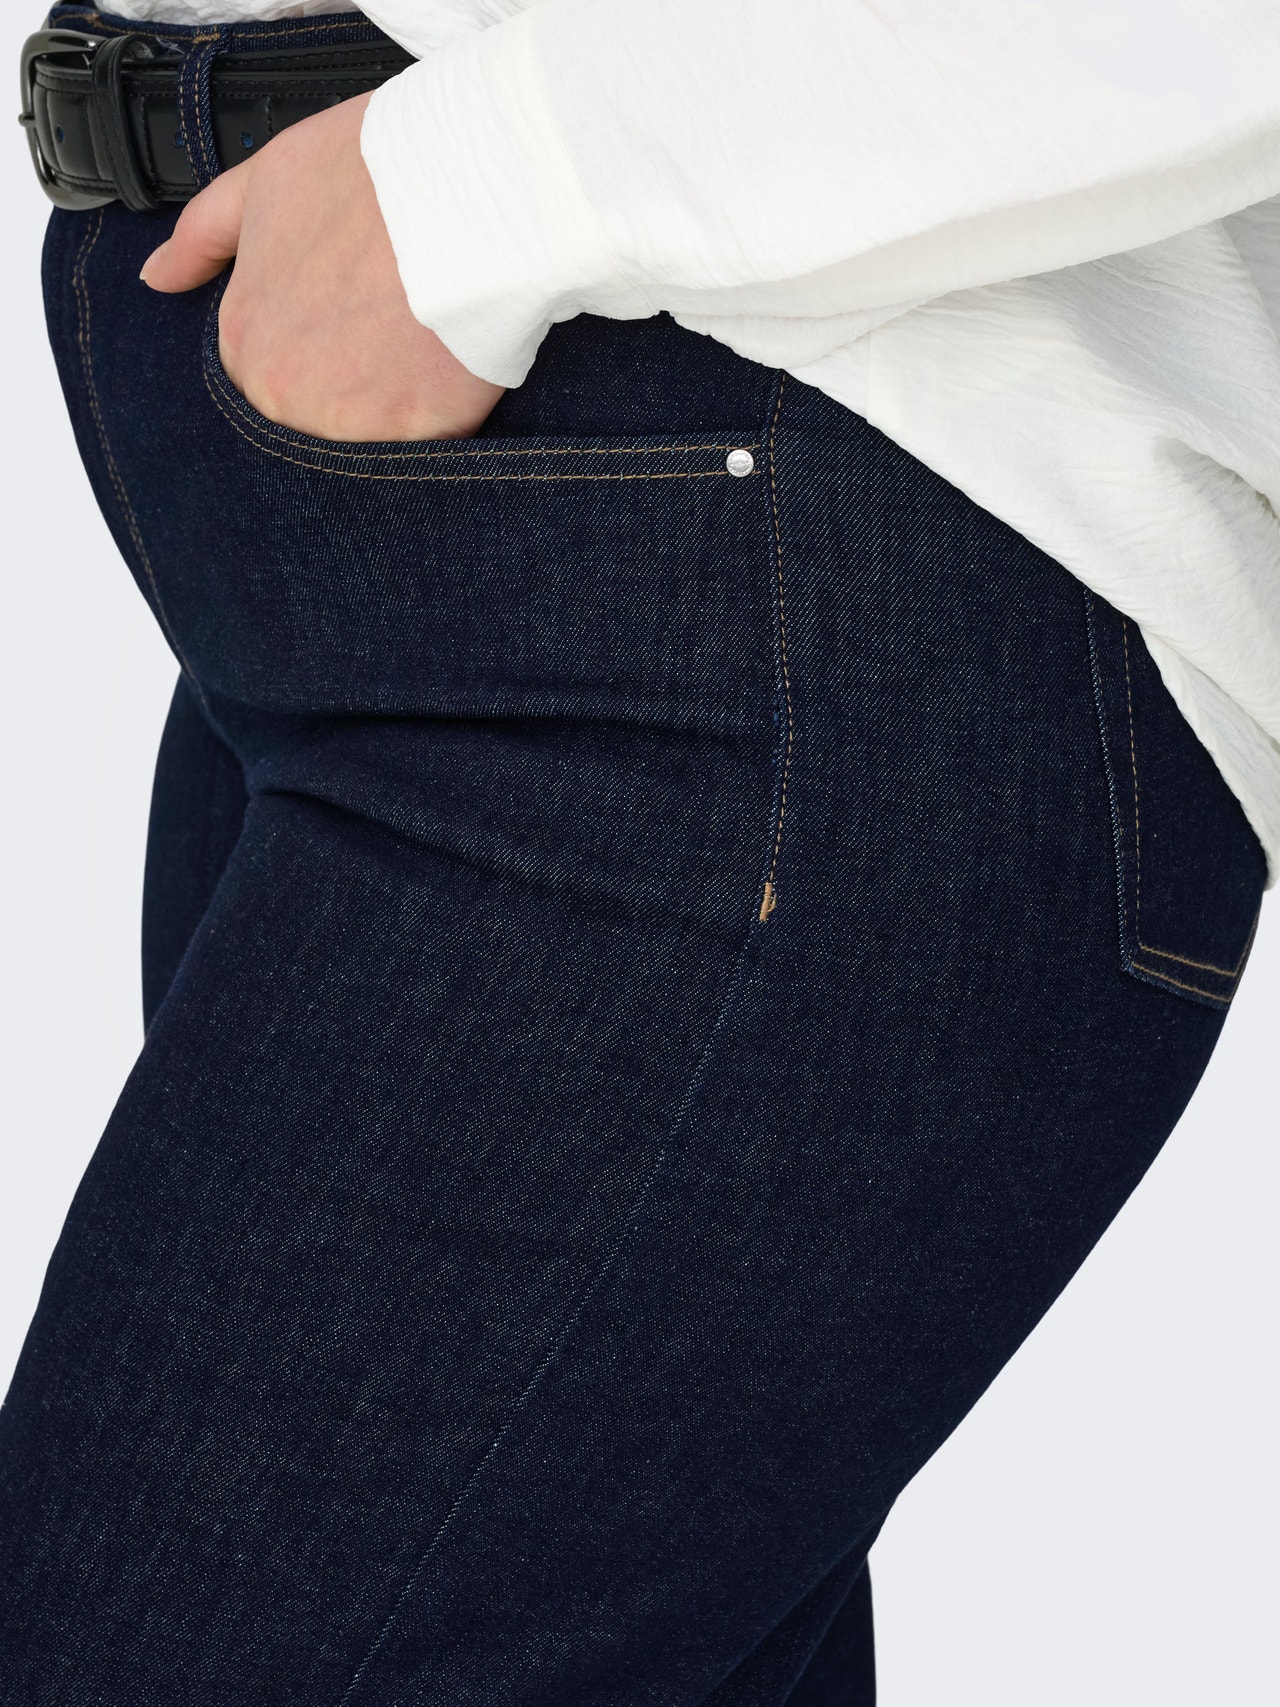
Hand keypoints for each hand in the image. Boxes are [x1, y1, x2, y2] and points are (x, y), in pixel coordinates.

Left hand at [140, 93, 503, 441]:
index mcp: (245, 342)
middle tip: (393, 325)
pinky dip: (443, 417)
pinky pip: (427, 447)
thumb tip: (159, 278)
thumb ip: (203, 236)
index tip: (352, 311)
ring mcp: (351, 425)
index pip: (270, 372)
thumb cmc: (372, 176)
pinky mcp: (417, 439)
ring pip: (371, 438)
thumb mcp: (264, 181)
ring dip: (398, 403)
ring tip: (423, 340)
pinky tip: (453, 364)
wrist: (464, 190)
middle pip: (319, 411)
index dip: (320, 341)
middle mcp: (284, 395)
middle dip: (356, 379)